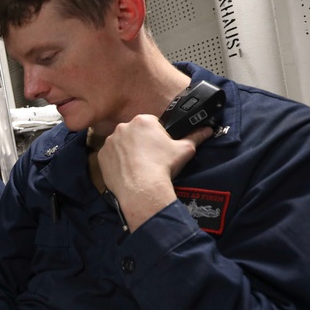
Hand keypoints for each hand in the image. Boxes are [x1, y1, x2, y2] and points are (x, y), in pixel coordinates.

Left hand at [98, 114, 213, 230]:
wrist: (141, 188)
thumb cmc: (163, 166)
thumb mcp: (185, 150)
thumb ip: (195, 137)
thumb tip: (207, 129)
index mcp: (143, 120)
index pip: (151, 123)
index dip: (157, 135)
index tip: (160, 148)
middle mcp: (123, 126)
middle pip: (135, 132)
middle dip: (141, 142)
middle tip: (150, 158)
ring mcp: (110, 141)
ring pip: (121, 143)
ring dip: (128, 151)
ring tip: (138, 167)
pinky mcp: (101, 155)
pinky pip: (110, 156)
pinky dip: (117, 162)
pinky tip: (127, 172)